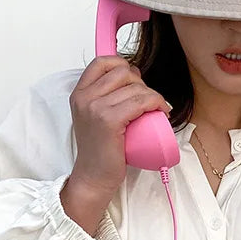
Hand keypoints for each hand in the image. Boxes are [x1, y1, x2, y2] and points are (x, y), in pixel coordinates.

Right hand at [69, 56, 171, 194]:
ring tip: (156, 109)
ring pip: (135, 87)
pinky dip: (156, 103)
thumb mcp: (95, 117)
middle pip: (122, 72)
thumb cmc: (100, 151)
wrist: (94, 177)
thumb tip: (133, 75)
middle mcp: (84, 97)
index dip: (123, 65)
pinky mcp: (109, 120)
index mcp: (79, 93)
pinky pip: (142, 101)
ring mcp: (95, 107)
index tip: (135, 82)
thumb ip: (105, 96)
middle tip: (146, 102)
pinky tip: (161, 111)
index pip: (102, 62)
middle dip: (140, 83)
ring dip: (152, 96)